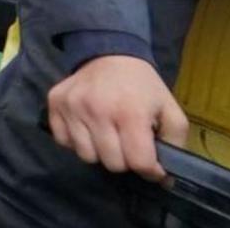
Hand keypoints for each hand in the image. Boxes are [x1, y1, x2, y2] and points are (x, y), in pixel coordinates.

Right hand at [45, 55, 186, 179]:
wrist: (109, 52)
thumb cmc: (143, 86)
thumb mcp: (171, 111)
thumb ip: (174, 144)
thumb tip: (164, 178)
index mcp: (130, 112)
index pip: (139, 163)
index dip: (150, 169)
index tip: (153, 162)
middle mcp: (97, 110)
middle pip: (112, 164)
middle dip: (125, 160)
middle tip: (128, 143)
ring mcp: (72, 107)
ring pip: (86, 156)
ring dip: (100, 152)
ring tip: (107, 134)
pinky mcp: (55, 103)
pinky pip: (64, 141)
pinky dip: (77, 141)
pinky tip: (88, 127)